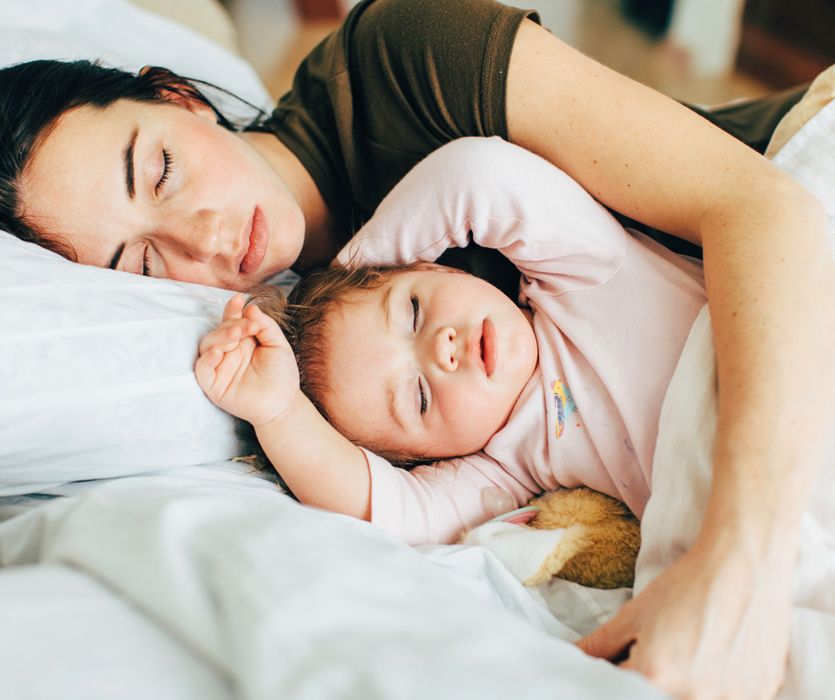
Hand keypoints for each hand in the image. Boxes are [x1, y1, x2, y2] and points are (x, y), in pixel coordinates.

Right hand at [195, 294, 299, 426]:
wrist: (283, 403)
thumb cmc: (281, 374)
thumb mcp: (278, 345)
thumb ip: (265, 325)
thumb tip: (250, 306)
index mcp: (242, 341)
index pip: (231, 321)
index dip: (232, 310)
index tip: (239, 299)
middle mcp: (228, 352)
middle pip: (218, 331)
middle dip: (230, 325)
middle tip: (246, 326)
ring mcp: (219, 367)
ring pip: (207, 346)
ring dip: (220, 337)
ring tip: (237, 336)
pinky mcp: (213, 385)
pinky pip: (202, 370)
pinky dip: (207, 359)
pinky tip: (219, 352)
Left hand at [577, 535, 790, 699]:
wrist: (744, 566)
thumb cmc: (686, 586)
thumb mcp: (634, 614)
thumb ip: (600, 645)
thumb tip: (573, 657)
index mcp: (657, 678)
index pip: (622, 690)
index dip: (621, 674)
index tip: (630, 658)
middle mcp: (694, 697)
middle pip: (658, 698)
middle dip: (653, 682)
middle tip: (668, 651)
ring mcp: (731, 699)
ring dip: (686, 687)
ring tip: (693, 651)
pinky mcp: (759, 694)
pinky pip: (728, 699)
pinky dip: (717, 687)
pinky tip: (718, 659)